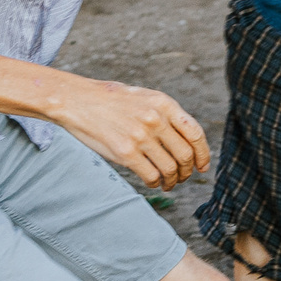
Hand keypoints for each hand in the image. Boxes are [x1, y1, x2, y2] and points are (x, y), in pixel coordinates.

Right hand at [52, 78, 210, 188]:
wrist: (77, 100)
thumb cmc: (110, 100)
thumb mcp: (144, 97)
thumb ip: (165, 114)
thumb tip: (185, 139)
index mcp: (164, 104)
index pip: (195, 133)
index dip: (203, 154)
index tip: (203, 166)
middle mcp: (155, 119)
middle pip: (185, 155)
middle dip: (187, 171)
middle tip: (182, 177)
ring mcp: (141, 136)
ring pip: (169, 169)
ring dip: (172, 181)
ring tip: (167, 183)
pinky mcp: (125, 152)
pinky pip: (150, 175)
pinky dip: (154, 183)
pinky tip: (151, 182)